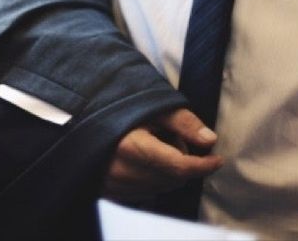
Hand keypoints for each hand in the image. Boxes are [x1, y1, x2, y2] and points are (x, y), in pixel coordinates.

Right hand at [102, 107, 221, 202]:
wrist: (81, 117)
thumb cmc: (116, 107)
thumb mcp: (151, 106)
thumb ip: (182, 122)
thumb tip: (209, 140)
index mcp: (132, 147)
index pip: (179, 167)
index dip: (202, 165)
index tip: (216, 159)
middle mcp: (122, 171)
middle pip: (172, 179)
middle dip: (184, 162)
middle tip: (175, 139)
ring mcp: (114, 184)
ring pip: (160, 187)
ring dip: (169, 171)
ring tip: (158, 145)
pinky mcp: (110, 191)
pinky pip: (144, 192)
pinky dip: (154, 179)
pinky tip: (146, 159)